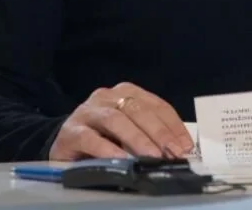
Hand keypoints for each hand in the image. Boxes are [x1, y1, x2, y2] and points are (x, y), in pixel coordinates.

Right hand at [49, 83, 194, 160]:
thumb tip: (178, 149)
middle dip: (158, 133)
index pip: (156, 105)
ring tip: (152, 157)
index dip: (172, 125)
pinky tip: (122, 160)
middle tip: (172, 153)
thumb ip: (150, 134)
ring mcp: (87, 112)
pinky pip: (91, 139)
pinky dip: (108, 150)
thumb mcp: (130, 131)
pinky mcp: (71, 131)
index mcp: (126, 92)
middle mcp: (107, 96)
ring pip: (116, 120)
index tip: (185, 146)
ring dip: (137, 139)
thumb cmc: (104, 136)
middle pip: (137, 110)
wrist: (66, 142)